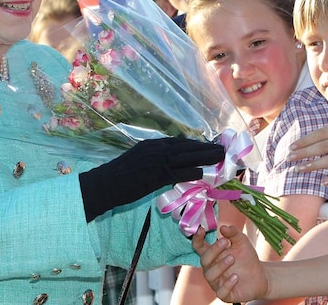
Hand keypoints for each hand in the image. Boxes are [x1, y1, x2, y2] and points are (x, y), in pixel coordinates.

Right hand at [78, 137, 224, 221]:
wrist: (105, 184)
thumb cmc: (120, 176)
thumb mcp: (139, 160)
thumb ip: (155, 159)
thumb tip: (170, 164)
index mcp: (153, 144)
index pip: (180, 142)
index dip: (196, 144)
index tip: (209, 145)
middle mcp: (157, 149)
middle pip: (187, 146)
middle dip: (206, 147)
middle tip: (222, 149)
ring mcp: (157, 161)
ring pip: (187, 157)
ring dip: (206, 157)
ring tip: (221, 158)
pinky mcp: (156, 175)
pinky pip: (179, 172)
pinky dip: (193, 172)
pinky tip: (205, 174)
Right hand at [193, 225, 268, 302]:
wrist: (261, 276)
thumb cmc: (247, 258)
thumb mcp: (242, 242)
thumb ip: (233, 233)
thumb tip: (223, 227)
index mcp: (212, 255)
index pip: (199, 247)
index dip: (197, 239)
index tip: (201, 229)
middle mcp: (211, 268)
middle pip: (204, 260)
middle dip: (213, 250)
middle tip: (224, 242)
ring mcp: (217, 282)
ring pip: (210, 275)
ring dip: (220, 266)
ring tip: (232, 258)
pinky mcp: (225, 294)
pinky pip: (221, 292)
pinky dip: (227, 284)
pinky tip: (236, 277)